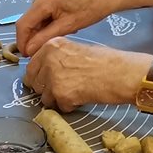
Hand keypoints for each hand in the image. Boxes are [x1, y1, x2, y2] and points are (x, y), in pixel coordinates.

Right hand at [16, 0, 152, 55]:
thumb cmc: (90, 9)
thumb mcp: (68, 27)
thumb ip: (45, 38)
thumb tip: (28, 50)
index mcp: (44, 0)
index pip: (23, 24)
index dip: (22, 41)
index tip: (25, 55)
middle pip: (29, 19)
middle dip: (33, 36)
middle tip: (42, 50)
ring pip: (35, 16)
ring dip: (41, 29)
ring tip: (56, 36)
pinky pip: (42, 10)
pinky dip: (47, 21)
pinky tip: (59, 26)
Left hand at [22, 37, 151, 111]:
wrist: (120, 73)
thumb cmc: (105, 61)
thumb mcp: (75, 49)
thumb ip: (57, 58)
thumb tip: (44, 73)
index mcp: (51, 46)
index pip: (31, 66)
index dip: (39, 77)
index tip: (45, 81)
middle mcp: (48, 60)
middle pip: (34, 83)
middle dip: (46, 89)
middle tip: (63, 89)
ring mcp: (53, 78)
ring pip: (44, 98)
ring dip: (57, 99)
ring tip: (76, 92)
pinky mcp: (61, 94)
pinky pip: (59, 107)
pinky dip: (69, 106)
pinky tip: (82, 97)